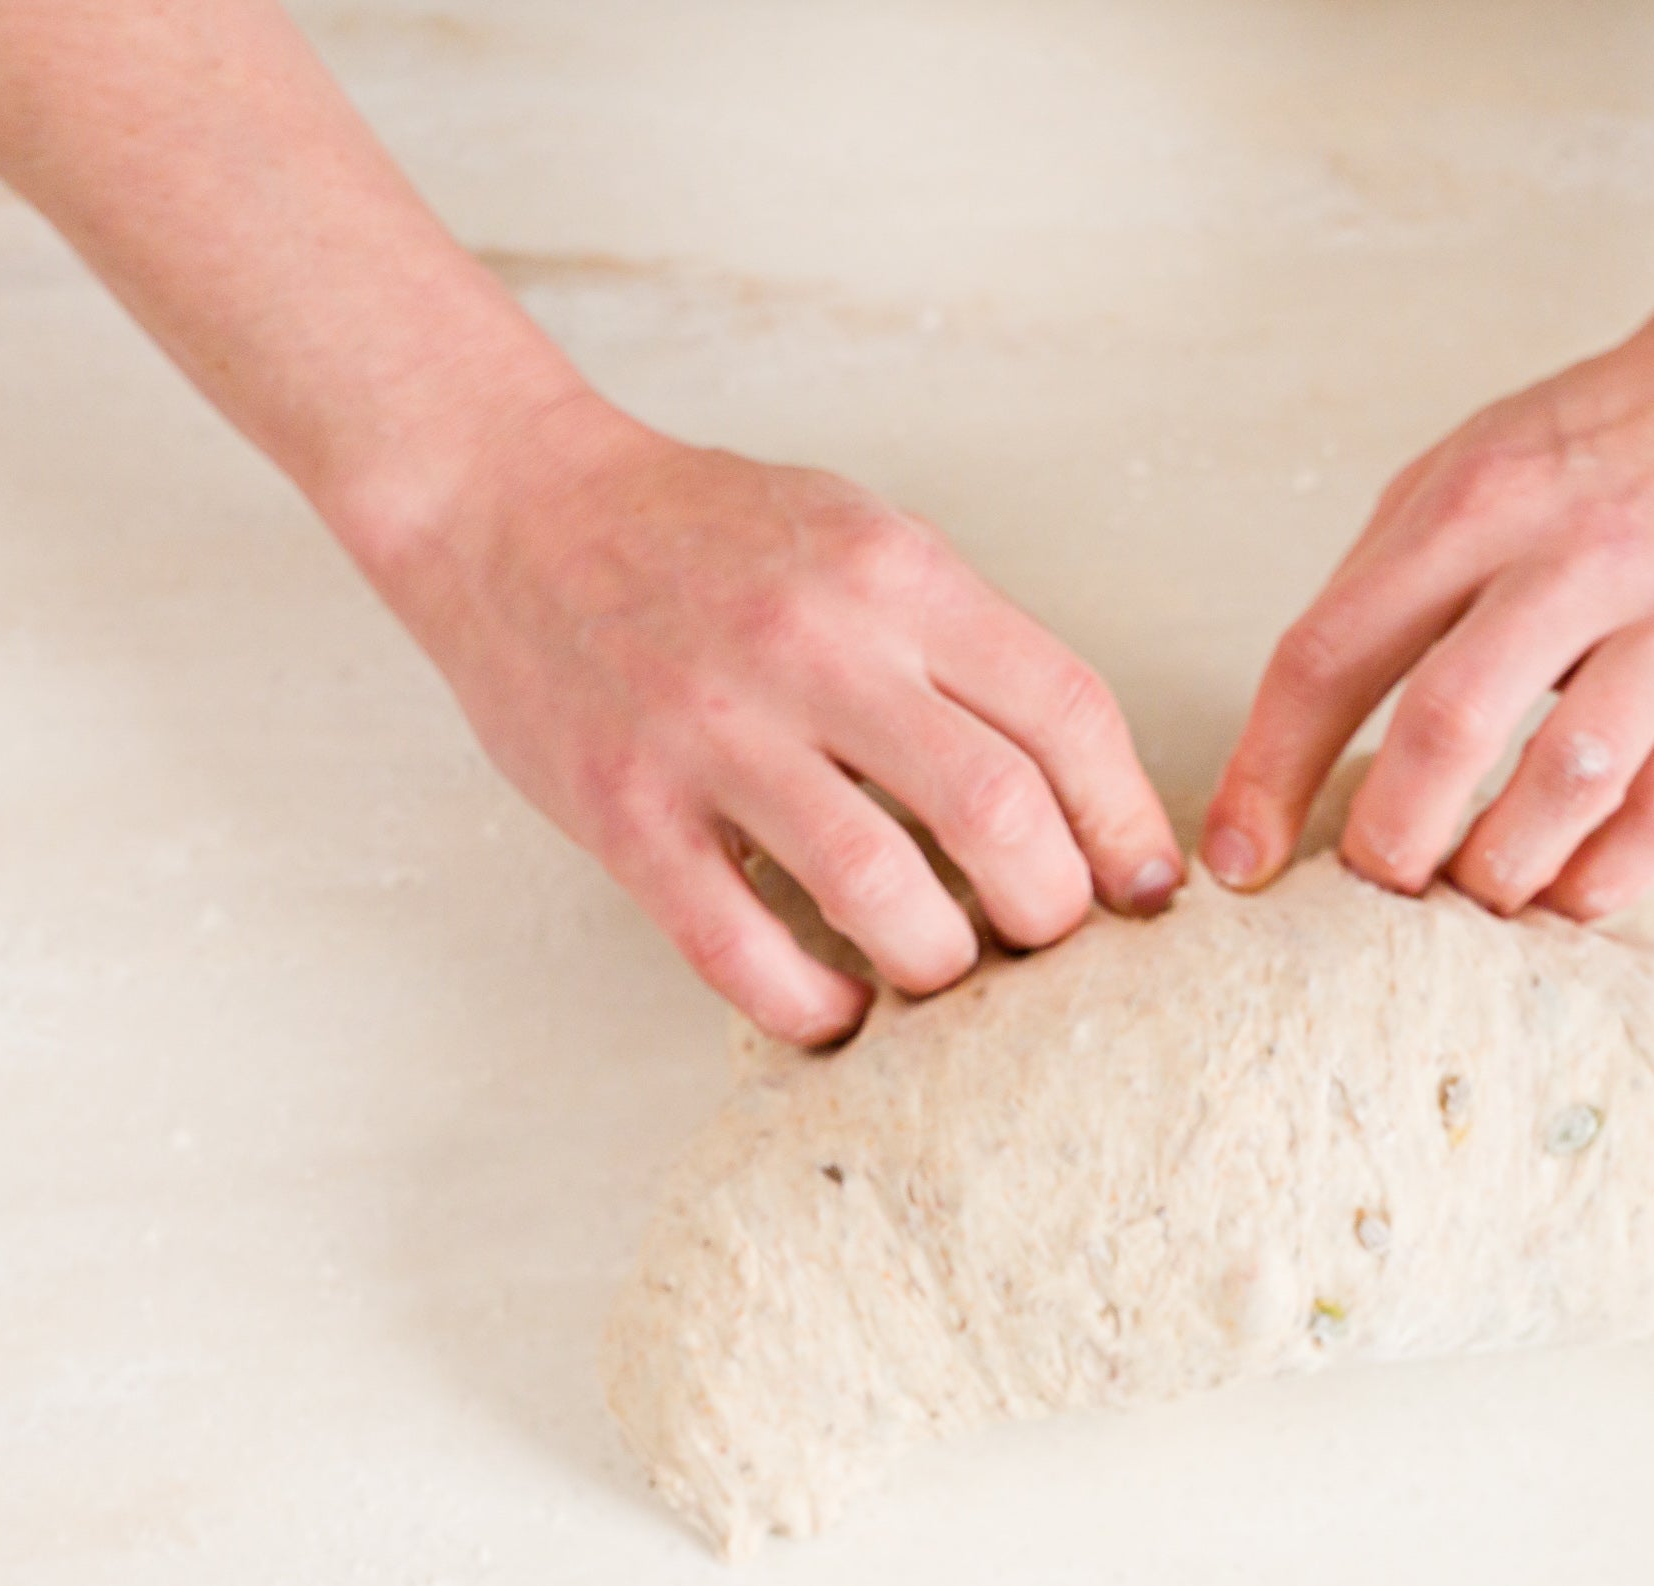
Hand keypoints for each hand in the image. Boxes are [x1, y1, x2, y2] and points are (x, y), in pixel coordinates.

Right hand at [364, 394, 1182, 1044]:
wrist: (511, 509)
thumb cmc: (708, 541)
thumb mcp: (861, 542)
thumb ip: (965, 649)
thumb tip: (1086, 798)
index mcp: (893, 575)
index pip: (1065, 710)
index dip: (1126, 820)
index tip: (1142, 889)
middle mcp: (813, 646)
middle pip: (996, 811)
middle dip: (1050, 910)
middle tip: (1043, 943)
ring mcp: (712, 733)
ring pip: (880, 891)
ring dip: (939, 964)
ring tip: (941, 972)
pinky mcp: (627, 812)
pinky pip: (741, 950)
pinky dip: (812, 1004)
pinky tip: (838, 1008)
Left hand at [1202, 291, 1653, 920]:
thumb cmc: (1597, 452)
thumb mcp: (1465, 475)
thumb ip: (1378, 594)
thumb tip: (1284, 760)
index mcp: (1476, 500)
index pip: (1333, 651)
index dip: (1270, 772)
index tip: (1238, 861)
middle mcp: (1578, 553)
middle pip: (1447, 727)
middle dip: (1389, 840)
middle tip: (1375, 884)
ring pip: (1567, 786)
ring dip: (1497, 871)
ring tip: (1470, 892)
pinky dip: (1601, 879)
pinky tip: (1563, 891)